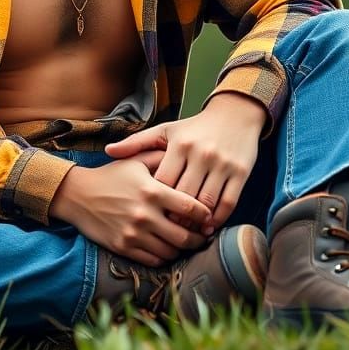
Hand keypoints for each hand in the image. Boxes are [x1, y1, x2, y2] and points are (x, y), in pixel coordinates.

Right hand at [49, 158, 211, 266]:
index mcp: (152, 191)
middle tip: (206, 235)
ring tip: (188, 243)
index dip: (205, 215)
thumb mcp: (136, 161)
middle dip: (200, 238)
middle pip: (185, 236)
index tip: (210, 217)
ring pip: (171, 251)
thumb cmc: (111, 175)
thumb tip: (188, 157)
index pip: (190, 208)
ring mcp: (133, 234)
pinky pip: (153, 260)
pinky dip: (164, 257)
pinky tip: (168, 248)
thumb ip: (162, 158)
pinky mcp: (123, 247)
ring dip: (183, 249)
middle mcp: (144, 215)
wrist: (78, 195)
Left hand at [105, 93, 265, 234]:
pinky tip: (209, 226)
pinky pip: (229, 202)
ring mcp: (222, 164)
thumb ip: (136, 142)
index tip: (150, 216)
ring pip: (207, 202)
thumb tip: (108, 151)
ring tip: (188, 234)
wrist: (235, 115)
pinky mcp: (241, 172)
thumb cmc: (194, 128)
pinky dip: (219, 218)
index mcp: (180, 145)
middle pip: (184, 196)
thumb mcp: (165, 131)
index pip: (164, 182)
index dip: (156, 203)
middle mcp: (201, 154)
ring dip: (197, 222)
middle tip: (168, 232)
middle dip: (175, 217)